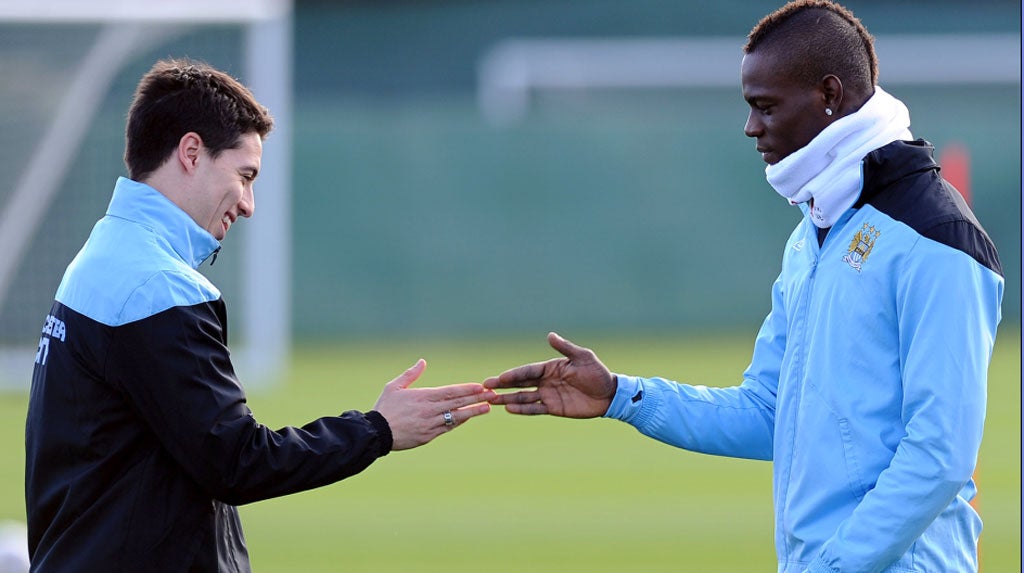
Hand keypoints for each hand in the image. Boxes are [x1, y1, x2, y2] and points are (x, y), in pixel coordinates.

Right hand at [373, 359, 494, 450]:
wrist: (376, 433)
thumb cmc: (384, 408)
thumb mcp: (394, 387)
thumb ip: (410, 375)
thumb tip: (423, 361)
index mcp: (422, 397)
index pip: (449, 392)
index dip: (466, 389)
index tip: (480, 386)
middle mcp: (429, 411)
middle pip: (457, 403)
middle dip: (476, 398)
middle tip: (492, 395)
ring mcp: (429, 424)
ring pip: (455, 417)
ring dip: (472, 412)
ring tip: (487, 408)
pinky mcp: (428, 436)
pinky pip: (447, 428)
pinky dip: (458, 422)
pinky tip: (468, 417)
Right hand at [484, 332, 615, 417]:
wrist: (609, 395)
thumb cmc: (597, 373)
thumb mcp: (583, 357)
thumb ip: (565, 348)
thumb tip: (549, 335)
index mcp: (550, 367)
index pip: (527, 371)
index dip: (513, 375)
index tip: (499, 378)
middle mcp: (546, 381)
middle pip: (520, 383)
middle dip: (503, 385)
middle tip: (485, 387)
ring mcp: (548, 395)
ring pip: (523, 397)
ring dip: (508, 398)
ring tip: (492, 400)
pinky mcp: (553, 408)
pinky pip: (535, 409)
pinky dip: (522, 409)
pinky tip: (509, 409)